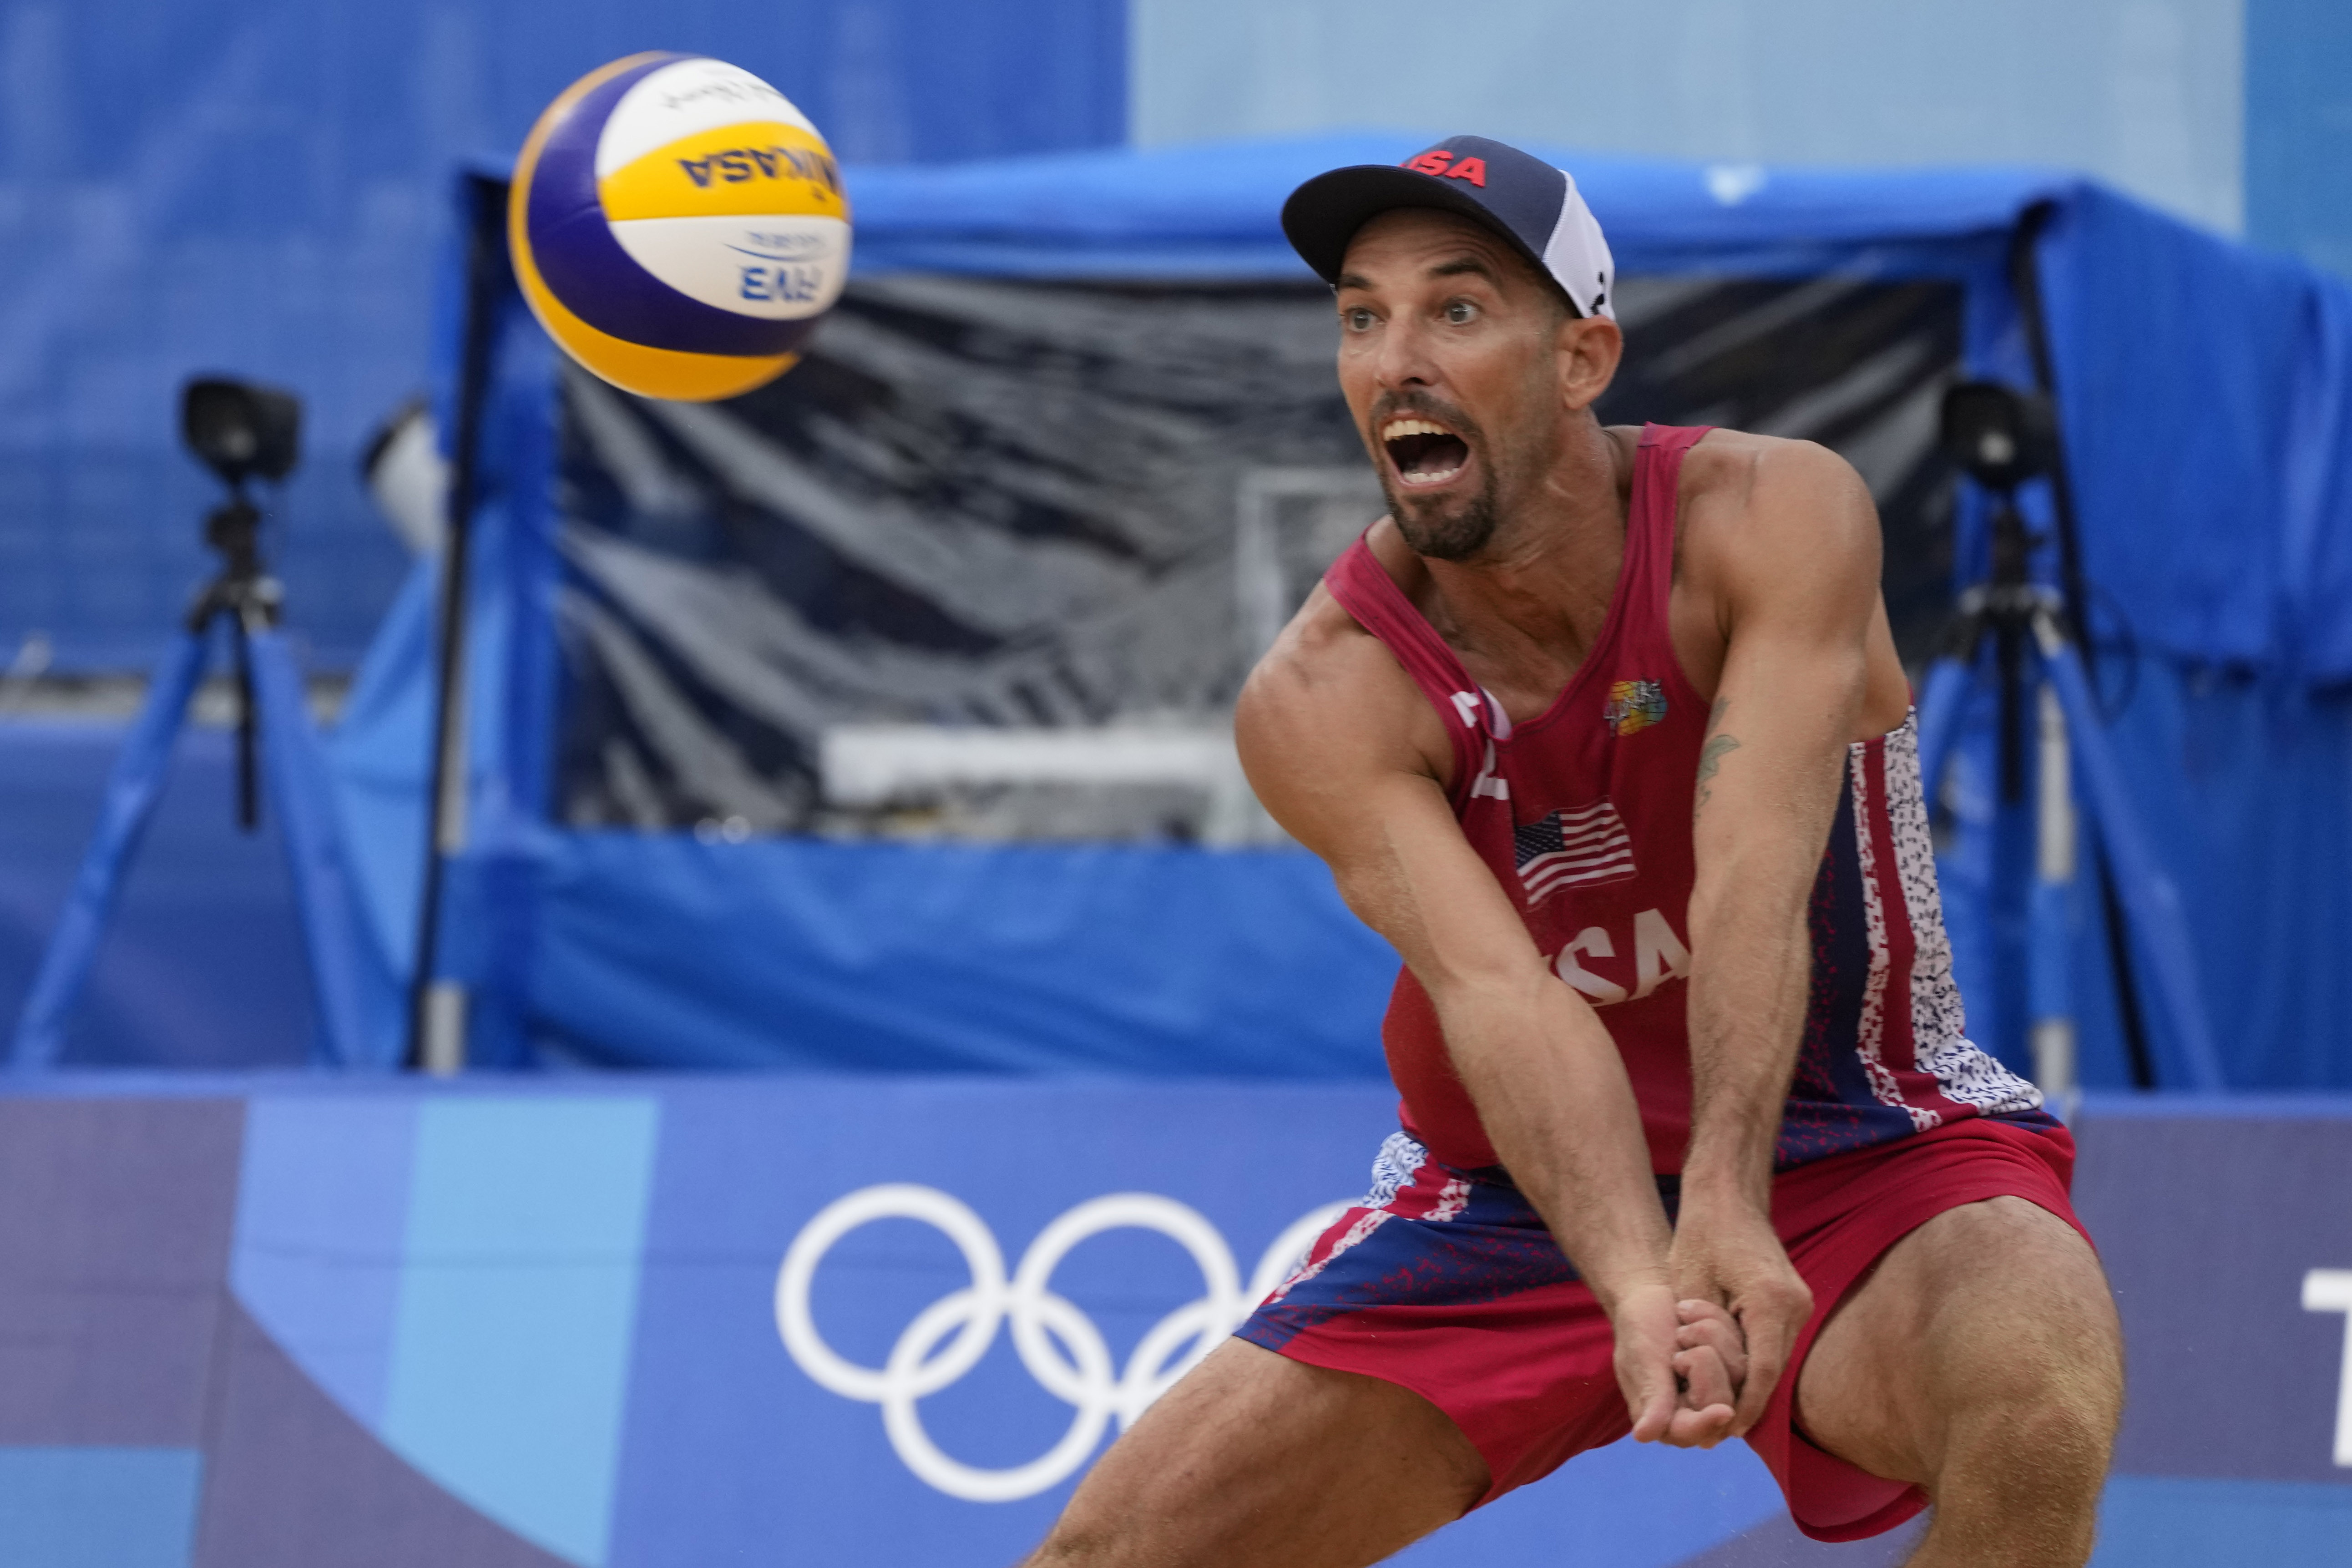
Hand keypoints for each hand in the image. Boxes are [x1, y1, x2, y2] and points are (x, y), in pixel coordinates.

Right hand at [1612, 1281, 1739, 1448]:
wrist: (1650, 1297)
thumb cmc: (1638, 1330)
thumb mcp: (1643, 1362)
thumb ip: (1652, 1398)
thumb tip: (1644, 1435)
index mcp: (1667, 1420)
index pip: (1692, 1432)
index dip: (1708, 1423)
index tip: (1724, 1411)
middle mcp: (1699, 1412)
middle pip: (1722, 1400)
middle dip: (1700, 1360)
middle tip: (1677, 1341)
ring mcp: (1723, 1390)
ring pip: (1739, 1372)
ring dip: (1711, 1335)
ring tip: (1684, 1325)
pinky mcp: (1738, 1368)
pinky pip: (1747, 1348)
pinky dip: (1722, 1325)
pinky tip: (1699, 1319)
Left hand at [1670, 1201, 1812, 1436]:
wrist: (1727, 1193)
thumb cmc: (1700, 1234)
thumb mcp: (1691, 1289)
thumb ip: (1705, 1338)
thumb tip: (1711, 1385)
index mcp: (1772, 1303)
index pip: (1763, 1373)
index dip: (1745, 1406)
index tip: (1727, 1430)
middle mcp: (1796, 1305)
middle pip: (1773, 1369)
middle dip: (1745, 1397)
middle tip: (1717, 1424)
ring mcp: (1800, 1302)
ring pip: (1776, 1358)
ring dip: (1748, 1377)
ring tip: (1718, 1400)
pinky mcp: (1794, 1300)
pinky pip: (1776, 1342)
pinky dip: (1754, 1357)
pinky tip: (1730, 1371)